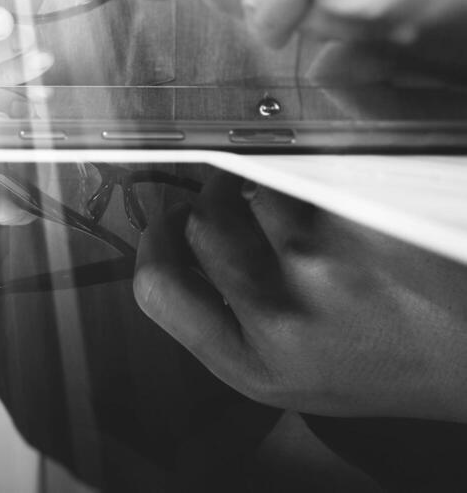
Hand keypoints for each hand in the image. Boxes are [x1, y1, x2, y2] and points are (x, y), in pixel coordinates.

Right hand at [134, 172, 466, 421]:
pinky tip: (345, 195)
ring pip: (253, 187)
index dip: (155, 244)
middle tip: (240, 199)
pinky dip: (318, 173)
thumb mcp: (292, 376)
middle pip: (201, 224)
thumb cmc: (392, 361)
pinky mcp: (361, 218)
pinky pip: (308, 171)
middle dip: (216, 202)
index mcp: (256, 368)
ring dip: (268, 182)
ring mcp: (322, 265)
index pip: (158, 289)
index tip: (166, 226)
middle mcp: (281, 319)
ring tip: (306, 201)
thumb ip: (226, 325)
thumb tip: (175, 245)